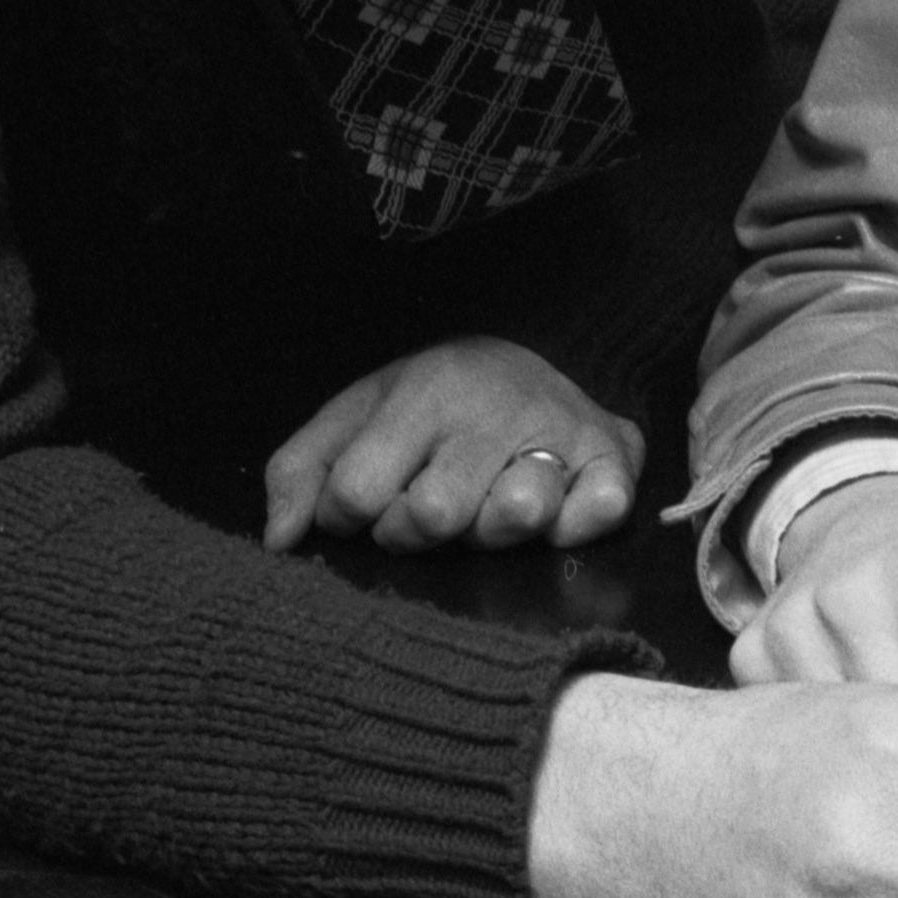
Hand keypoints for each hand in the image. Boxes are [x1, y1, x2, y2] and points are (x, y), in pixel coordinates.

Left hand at [260, 337, 640, 555]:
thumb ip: (300, 470)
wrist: (531, 357)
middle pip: (432, 515)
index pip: (357, 493)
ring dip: (491, 530)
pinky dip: (575, 525)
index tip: (366, 497)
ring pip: (515, 514)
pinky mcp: (615, 456)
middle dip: (414, 530)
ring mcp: (559, 431)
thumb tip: (282, 540)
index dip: (348, 514)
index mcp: (423, 392)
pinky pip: (600, 510)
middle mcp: (494, 408)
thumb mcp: (356, 415)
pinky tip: (554, 512)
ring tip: (486, 504)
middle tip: (427, 505)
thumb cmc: (430, 405)